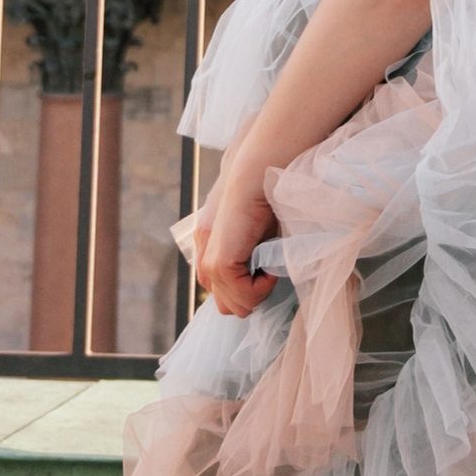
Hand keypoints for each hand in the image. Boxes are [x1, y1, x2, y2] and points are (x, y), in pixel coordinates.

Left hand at [196, 152, 278, 313]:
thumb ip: (252, 253)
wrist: (262, 171)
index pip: (222, 290)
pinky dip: (261, 288)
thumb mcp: (260, 230)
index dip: (248, 289)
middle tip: (269, 274)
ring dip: (258, 292)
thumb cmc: (269, 194)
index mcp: (210, 246)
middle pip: (225, 304)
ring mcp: (210, 259)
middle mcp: (204, 255)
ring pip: (233, 305)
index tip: (268, 272)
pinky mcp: (220, 261)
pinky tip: (270, 268)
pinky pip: (241, 295)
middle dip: (251, 296)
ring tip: (271, 268)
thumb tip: (263, 275)